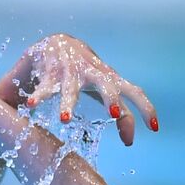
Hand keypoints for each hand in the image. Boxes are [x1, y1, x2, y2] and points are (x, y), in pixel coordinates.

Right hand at [18, 33, 158, 146]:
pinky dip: (38, 96)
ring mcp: (71, 72)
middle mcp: (93, 73)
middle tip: (113, 115)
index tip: (154, 128)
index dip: (145, 108)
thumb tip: (130, 142)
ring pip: (70, 89)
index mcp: (111, 78)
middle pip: (106, 85)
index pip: (134, 92)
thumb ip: (122, 114)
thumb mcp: (106, 90)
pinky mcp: (49, 72)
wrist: (57, 42)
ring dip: (68, 103)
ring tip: (65, 119)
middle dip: (111, 99)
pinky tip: (31, 105)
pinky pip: (44, 87)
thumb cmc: (89, 73)